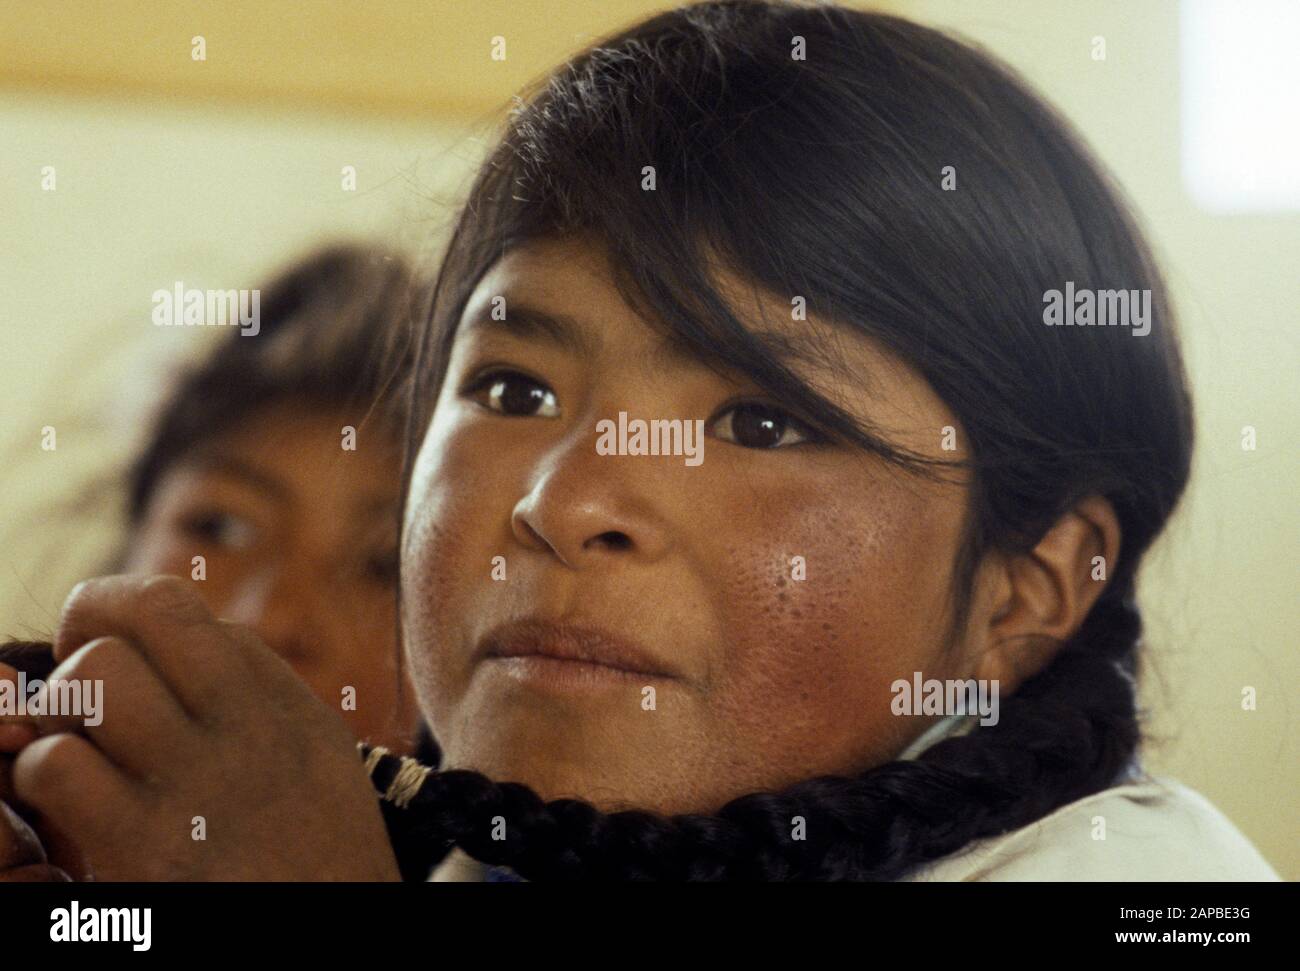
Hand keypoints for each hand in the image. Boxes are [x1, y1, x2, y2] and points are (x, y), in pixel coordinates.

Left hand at [4, 575, 400, 880]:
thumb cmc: (319, 849)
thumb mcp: (316, 749)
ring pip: (91, 678)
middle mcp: (243, 725)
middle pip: (137, 618)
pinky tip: (77, 809)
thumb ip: (261, 686)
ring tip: (82, 750)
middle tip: (82, 693)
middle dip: (84, 641)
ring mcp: (194, 783)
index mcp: (277, 699)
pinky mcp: (145, 849)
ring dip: (64, 710)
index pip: (174, 604)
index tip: (103, 640)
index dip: (115, 610)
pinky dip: (47, 778)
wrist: (332, 937)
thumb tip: (199, 632)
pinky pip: (57, 767)